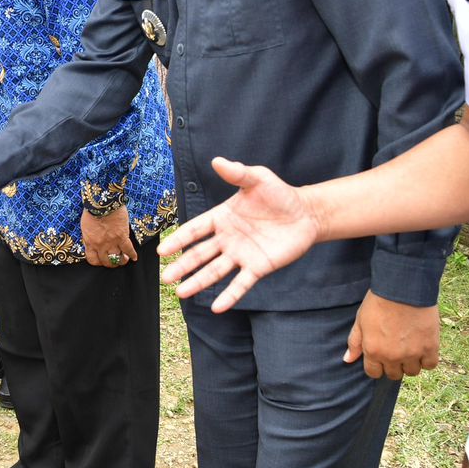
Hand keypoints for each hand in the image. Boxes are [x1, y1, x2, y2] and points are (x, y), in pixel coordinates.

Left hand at [83, 206, 137, 267]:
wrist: (102, 203)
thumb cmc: (92, 211)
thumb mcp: (85, 227)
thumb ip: (89, 236)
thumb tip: (92, 242)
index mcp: (90, 242)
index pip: (93, 260)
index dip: (98, 262)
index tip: (101, 261)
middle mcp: (100, 245)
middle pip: (106, 261)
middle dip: (111, 263)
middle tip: (114, 261)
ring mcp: (112, 242)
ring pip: (118, 258)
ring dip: (122, 260)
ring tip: (124, 259)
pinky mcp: (122, 237)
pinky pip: (128, 249)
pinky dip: (132, 254)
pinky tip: (134, 257)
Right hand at [159, 157, 319, 311]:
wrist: (306, 213)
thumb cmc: (279, 194)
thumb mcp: (258, 179)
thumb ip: (238, 172)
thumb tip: (217, 160)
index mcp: (222, 218)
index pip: (195, 230)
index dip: (179, 240)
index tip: (163, 251)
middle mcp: (227, 239)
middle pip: (199, 255)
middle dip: (183, 266)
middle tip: (166, 278)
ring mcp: (241, 255)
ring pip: (215, 271)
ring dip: (199, 282)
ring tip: (182, 293)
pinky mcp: (258, 268)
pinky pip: (241, 284)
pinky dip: (229, 296)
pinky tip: (217, 307)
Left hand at [343, 290, 439, 379]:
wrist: (403, 288)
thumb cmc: (379, 301)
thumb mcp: (360, 320)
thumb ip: (355, 342)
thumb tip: (348, 360)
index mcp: (373, 351)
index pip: (374, 373)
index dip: (377, 366)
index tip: (381, 356)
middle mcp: (392, 357)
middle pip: (394, 375)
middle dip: (393, 365)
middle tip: (396, 351)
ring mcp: (412, 353)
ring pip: (412, 372)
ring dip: (410, 363)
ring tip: (410, 349)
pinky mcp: (430, 347)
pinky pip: (430, 365)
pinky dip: (427, 360)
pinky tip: (423, 348)